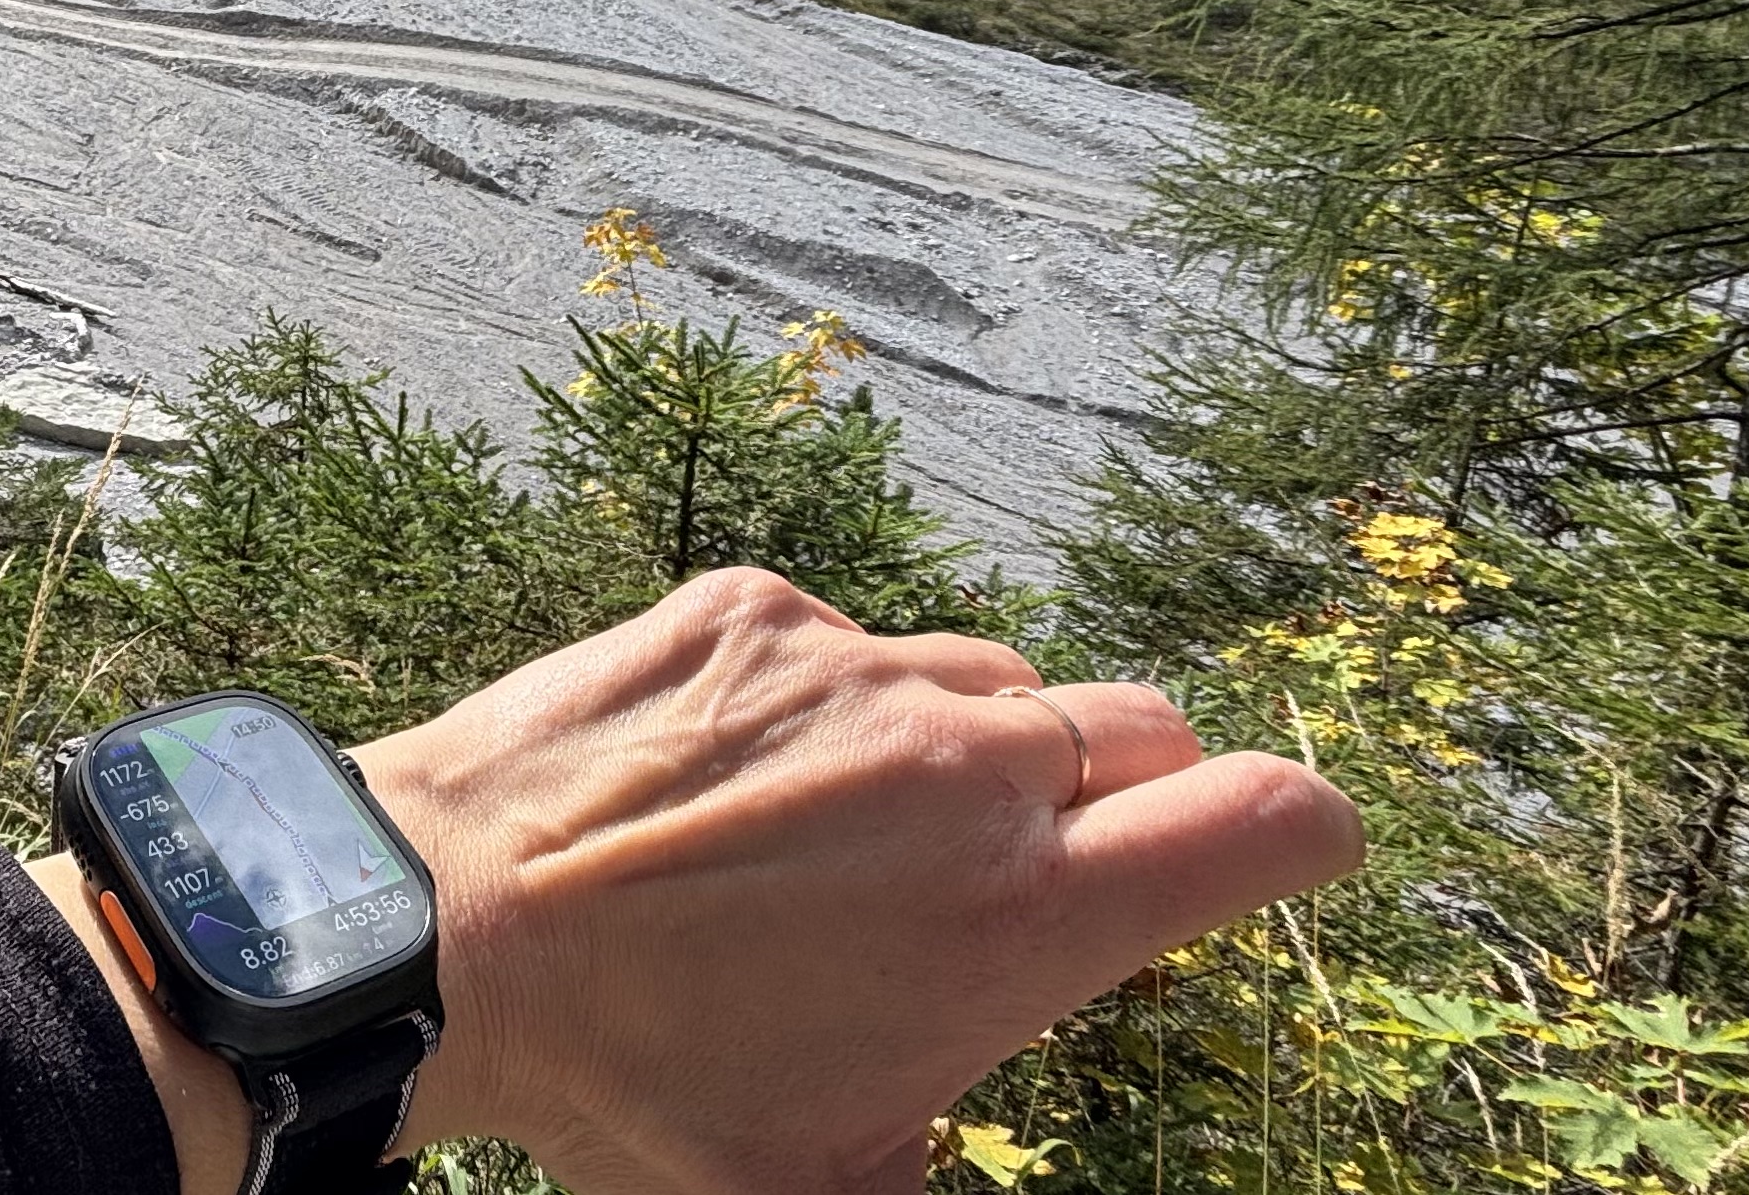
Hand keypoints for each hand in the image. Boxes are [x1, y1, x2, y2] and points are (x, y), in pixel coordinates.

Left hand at [348, 569, 1363, 1194]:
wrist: (446, 939)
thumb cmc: (632, 1089)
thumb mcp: (827, 1183)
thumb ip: (940, 1149)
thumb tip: (946, 1136)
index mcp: (1020, 921)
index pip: (1258, 823)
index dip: (1302, 831)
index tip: (1293, 842)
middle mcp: (966, 771)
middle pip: (1143, 731)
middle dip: (1128, 797)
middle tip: (1047, 860)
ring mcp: (856, 673)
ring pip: (990, 682)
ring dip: (966, 750)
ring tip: (857, 834)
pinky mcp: (752, 611)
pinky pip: (843, 642)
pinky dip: (821, 703)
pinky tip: (735, 778)